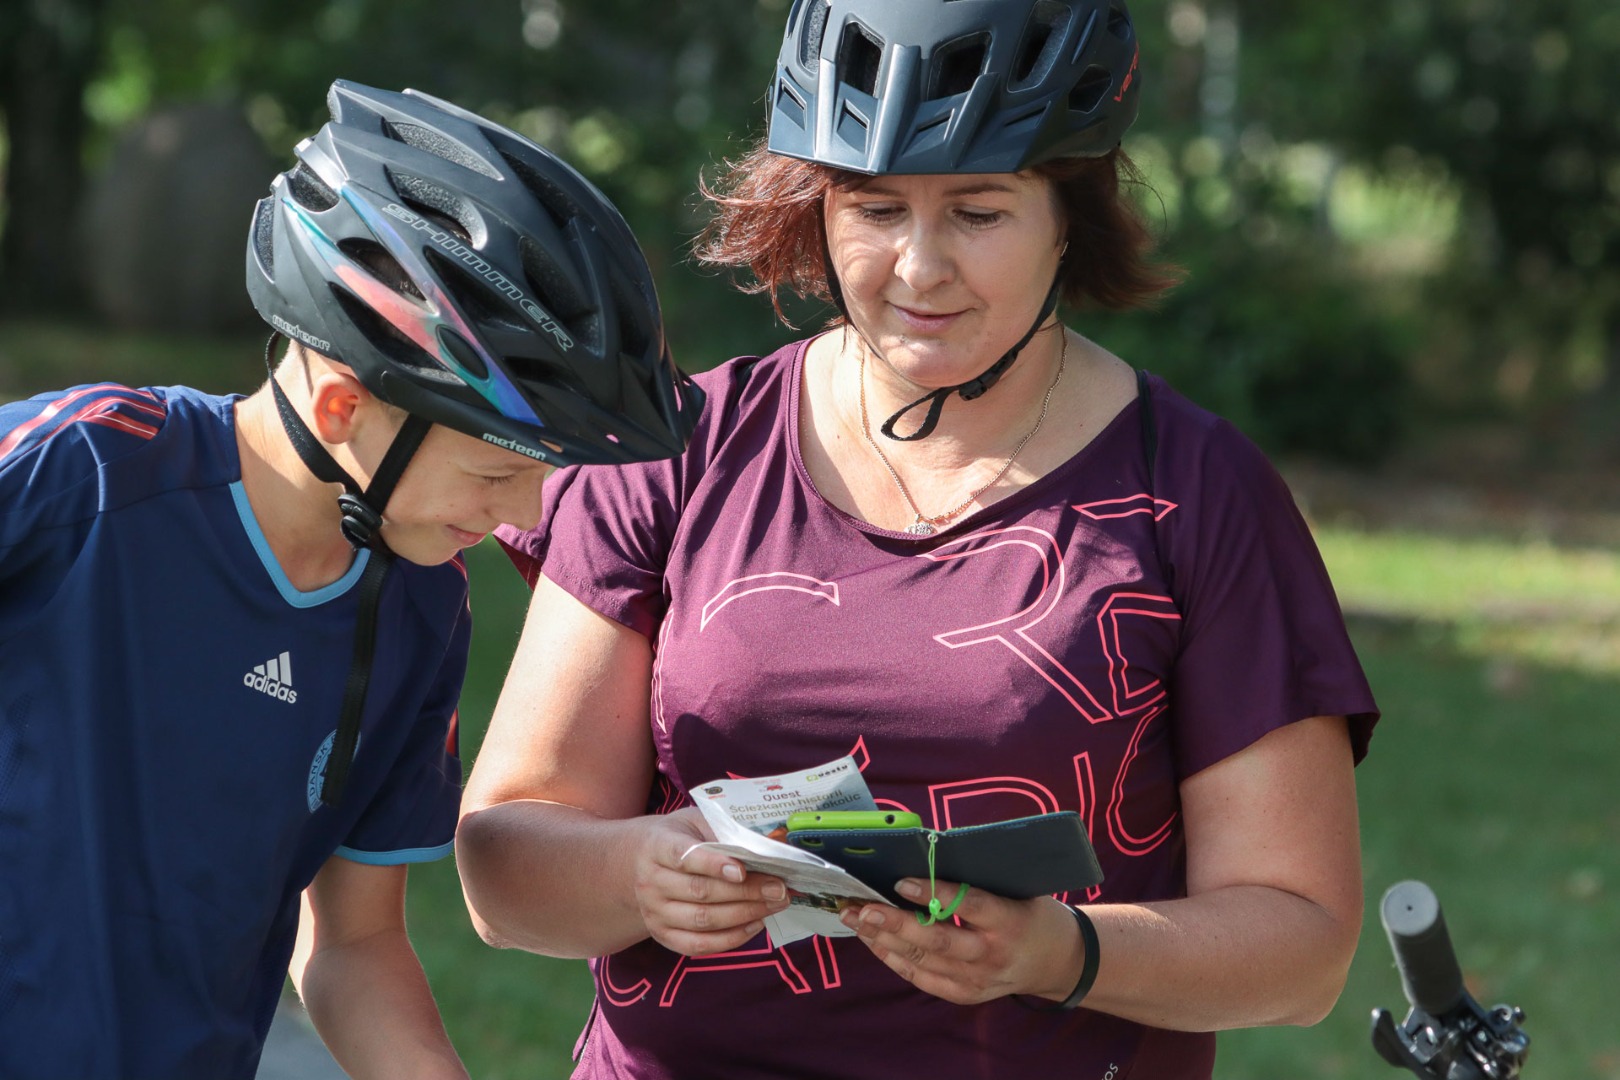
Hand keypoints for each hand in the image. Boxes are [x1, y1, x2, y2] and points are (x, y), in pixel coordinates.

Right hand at [630, 807, 792, 955]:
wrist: (639, 861)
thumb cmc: (679, 837)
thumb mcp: (695, 821)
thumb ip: (725, 832)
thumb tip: (769, 848)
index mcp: (657, 846)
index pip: (684, 857)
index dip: (713, 864)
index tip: (743, 870)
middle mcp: (651, 882)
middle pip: (701, 892)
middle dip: (746, 891)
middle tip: (780, 888)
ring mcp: (654, 913)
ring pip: (703, 920)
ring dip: (745, 914)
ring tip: (776, 904)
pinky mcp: (662, 936)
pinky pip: (699, 945)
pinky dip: (731, 938)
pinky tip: (756, 924)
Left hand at [839, 880, 1082, 1005]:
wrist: (1057, 960)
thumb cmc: (1030, 912)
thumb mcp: (1017, 889)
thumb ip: (977, 879)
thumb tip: (924, 854)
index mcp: (1010, 921)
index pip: (968, 905)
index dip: (934, 894)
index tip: (900, 882)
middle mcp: (992, 955)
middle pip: (938, 941)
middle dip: (894, 924)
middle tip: (862, 908)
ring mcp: (978, 980)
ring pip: (923, 961)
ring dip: (884, 940)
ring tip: (856, 920)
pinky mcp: (965, 995)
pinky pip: (922, 978)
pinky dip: (894, 960)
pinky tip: (873, 941)